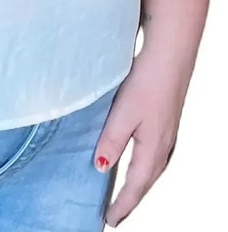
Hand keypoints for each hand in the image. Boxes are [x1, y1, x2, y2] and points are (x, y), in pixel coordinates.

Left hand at [93, 48, 188, 226]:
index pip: (135, 187)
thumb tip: (100, 168)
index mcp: (153, 149)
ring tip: (124, 194)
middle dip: (130, 200)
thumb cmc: (146, 83)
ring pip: (151, 170)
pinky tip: (138, 161)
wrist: (170, 56)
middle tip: (115, 214)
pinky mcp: (166, 122)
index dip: (122, 205)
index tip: (109, 220)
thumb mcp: (123, 114)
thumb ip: (111, 142)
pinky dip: (144, 167)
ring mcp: (167, 134)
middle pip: (145, 182)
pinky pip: (154, 156)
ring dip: (138, 184)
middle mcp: (163, 146)